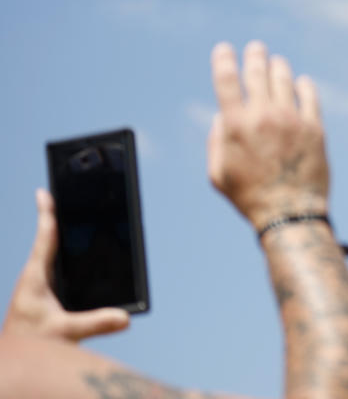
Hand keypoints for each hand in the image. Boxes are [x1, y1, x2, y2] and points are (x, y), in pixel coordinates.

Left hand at [2, 190, 129, 340]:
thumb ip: (96, 323)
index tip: (44, 192)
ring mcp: (36, 288)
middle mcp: (34, 279)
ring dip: (58, 237)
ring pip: (49, 256)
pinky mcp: (42, 298)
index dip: (46, 214)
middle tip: (61, 197)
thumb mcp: (65, 333)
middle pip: (47, 240)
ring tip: (69, 219)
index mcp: (35, 278)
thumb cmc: (31, 344)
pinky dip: (63, 256)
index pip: (44, 239)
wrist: (14, 363)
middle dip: (54, 218)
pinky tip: (76, 257)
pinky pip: (54, 269)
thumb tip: (125, 317)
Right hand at [208, 41, 328, 229]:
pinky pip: (310, 95)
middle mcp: (263, 116)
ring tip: (276, 63)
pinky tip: (300, 83)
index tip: (224, 49)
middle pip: (257, 71)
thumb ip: (215, 141)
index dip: (223, 59)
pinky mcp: (314, 127)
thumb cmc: (250, 197)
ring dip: (278, 66)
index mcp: (235, 126)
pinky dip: (303, 85)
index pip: (225, 79)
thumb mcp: (218, 174)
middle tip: (256, 48)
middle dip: (255, 55)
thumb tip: (222, 116)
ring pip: (284, 79)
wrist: (290, 213)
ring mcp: (291, 119)